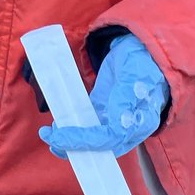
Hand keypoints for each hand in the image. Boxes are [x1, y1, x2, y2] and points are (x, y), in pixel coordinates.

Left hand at [40, 33, 169, 157]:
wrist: (143, 49)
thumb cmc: (144, 62)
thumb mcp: (138, 75)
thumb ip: (128, 98)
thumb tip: (119, 127)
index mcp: (141, 120)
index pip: (111, 138)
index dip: (85, 141)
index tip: (61, 137)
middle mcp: (129, 127)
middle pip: (101, 145)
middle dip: (75, 146)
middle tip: (51, 139)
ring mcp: (116, 120)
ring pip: (93, 139)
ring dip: (71, 141)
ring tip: (50, 135)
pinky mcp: (105, 111)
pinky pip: (89, 125)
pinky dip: (73, 129)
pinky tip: (58, 128)